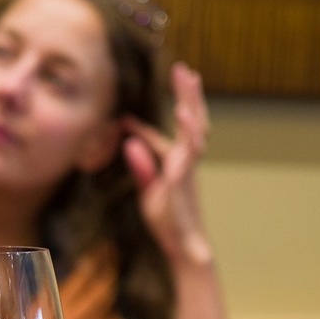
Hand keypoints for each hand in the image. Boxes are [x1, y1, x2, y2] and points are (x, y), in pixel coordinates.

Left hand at [121, 61, 213, 267]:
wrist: (185, 249)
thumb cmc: (168, 223)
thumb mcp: (149, 192)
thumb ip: (142, 168)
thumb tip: (129, 143)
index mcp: (177, 166)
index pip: (162, 141)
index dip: (142, 131)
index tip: (122, 120)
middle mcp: (187, 163)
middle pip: (192, 122)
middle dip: (188, 96)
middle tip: (184, 69)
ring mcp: (189, 169)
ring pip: (197, 129)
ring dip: (193, 102)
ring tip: (187, 76)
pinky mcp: (187, 178)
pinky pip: (191, 151)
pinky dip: (189, 130)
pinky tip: (184, 112)